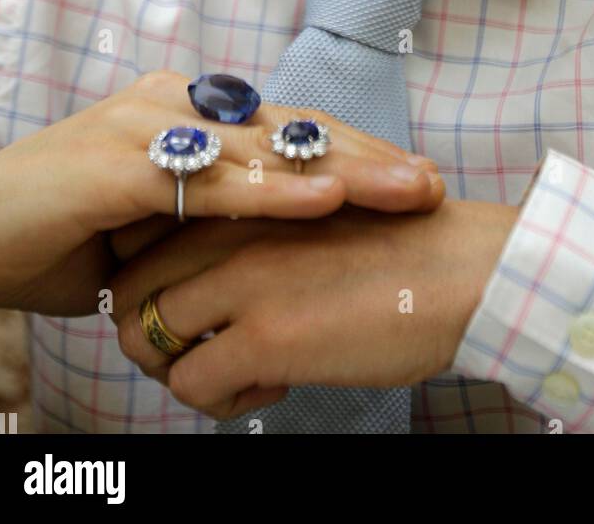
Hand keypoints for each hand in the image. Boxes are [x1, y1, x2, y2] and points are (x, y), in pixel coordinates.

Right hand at [0, 71, 441, 313]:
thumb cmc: (59, 232)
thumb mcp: (153, 226)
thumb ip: (208, 216)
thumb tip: (269, 243)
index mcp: (185, 113)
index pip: (287, 129)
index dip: (353, 153)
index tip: (412, 179)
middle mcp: (173, 104)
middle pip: (290, 129)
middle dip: (367, 159)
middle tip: (432, 185)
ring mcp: (145, 125)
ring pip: (262, 147)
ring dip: (340, 171)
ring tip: (403, 192)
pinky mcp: (118, 163)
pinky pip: (208, 179)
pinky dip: (270, 190)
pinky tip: (323, 199)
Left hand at [110, 199, 519, 419]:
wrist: (465, 269)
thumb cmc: (404, 243)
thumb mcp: (314, 212)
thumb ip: (256, 228)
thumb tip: (219, 273)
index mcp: (242, 195)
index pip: (140, 237)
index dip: (152, 280)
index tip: (193, 305)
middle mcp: (228, 229)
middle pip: (127, 289)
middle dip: (154, 331)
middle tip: (207, 349)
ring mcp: (240, 279)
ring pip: (143, 337)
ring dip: (179, 367)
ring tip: (238, 370)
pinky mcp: (263, 335)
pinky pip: (189, 384)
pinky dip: (218, 399)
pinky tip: (273, 384)